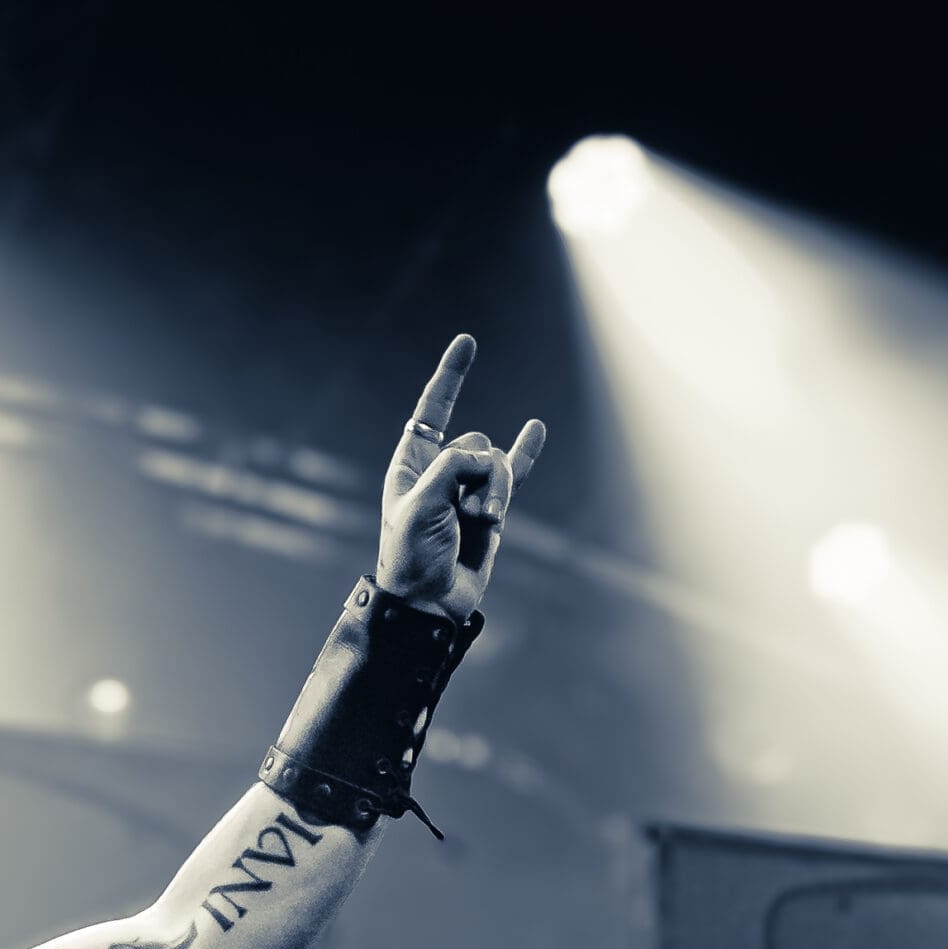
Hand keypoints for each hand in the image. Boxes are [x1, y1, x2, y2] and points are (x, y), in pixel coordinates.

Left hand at [374, 335, 547, 620]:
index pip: (432, 411)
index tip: (468, 342)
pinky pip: (515, 476)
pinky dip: (527, 454)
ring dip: (497, 492)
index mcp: (411, 466)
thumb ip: (456, 467)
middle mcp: (439, 473)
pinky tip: (536, 427)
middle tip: (465, 512)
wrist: (429, 606)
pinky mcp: (491, 512)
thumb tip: (492, 460)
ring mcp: (467, 492)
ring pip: (499, 466)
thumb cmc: (412, 557)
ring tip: (483, 524)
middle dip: (481, 472)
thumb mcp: (421, 503)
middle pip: (476, 443)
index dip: (450, 377)